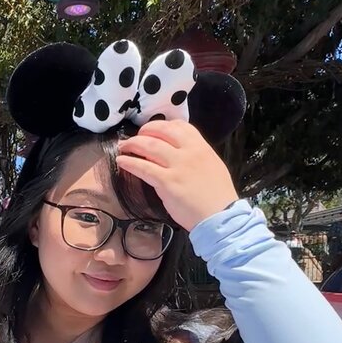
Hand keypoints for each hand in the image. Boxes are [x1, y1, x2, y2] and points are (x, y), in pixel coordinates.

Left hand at [116, 120, 237, 230]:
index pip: (179, 126)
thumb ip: (196, 156)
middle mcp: (189, 152)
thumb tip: (178, 153)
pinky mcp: (166, 182)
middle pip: (161, 132)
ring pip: (149, 146)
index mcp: (201, 147)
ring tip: (123, 147)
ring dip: (132, 144)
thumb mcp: (212, 166)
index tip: (152, 131)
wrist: (220, 216)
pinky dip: (129, 163)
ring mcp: (177, 166)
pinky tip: (121, 162)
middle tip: (134, 138)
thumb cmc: (217, 195)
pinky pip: (143, 168)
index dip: (162, 126)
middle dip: (144, 132)